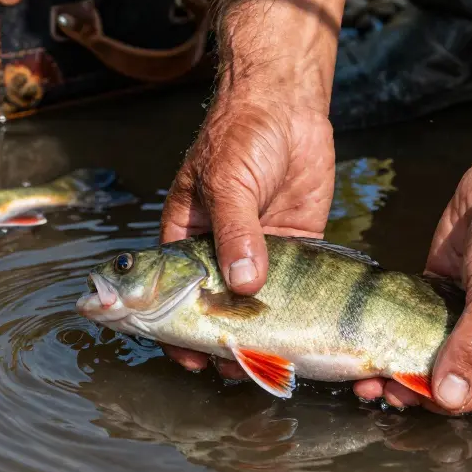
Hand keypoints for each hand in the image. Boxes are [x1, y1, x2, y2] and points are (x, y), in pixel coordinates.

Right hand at [159, 100, 334, 374]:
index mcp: (187, 236)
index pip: (171, 293)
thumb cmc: (241, 134)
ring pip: (255, 305)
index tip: (188, 356)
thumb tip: (244, 285)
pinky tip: (301, 335)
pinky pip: (294, 287)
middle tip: (230, 366)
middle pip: (215, 308)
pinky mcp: (296, 246)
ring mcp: (258, 251)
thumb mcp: (227, 182)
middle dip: (220, 340)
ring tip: (265, 362)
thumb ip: (235, 233)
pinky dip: (296, 312)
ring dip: (259, 334)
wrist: (288, 104)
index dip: (175, 328)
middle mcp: (219, 250)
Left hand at [352, 152, 471, 413]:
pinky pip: (411, 312)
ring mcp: (462, 306)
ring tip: (360, 369)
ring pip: (424, 345)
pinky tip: (365, 334)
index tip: (402, 398)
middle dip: (408, 382)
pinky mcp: (439, 280)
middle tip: (370, 387)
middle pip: (446, 371)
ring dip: (394, 358)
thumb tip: (449, 396)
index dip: (440, 399)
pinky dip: (390, 326)